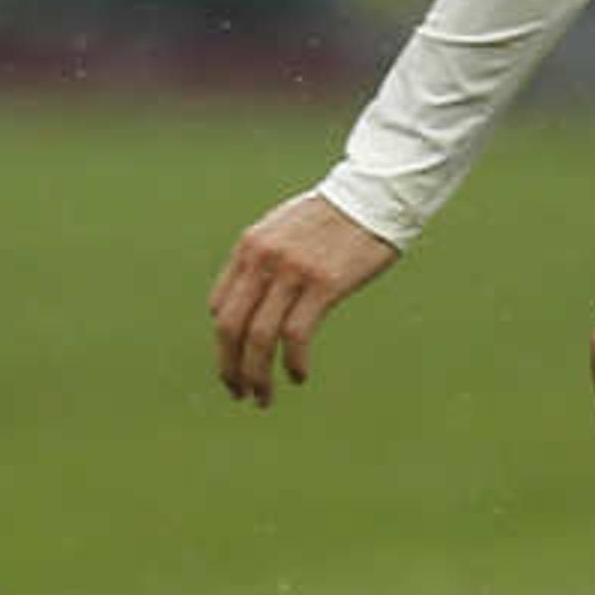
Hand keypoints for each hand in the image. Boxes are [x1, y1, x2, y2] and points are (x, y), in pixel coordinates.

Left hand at [207, 190, 398, 405]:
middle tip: (239, 395)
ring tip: (263, 398)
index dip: (224, 344)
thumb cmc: (333, 216)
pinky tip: (298, 376)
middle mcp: (263, 259)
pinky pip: (296, 335)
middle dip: (230, 368)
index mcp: (249, 246)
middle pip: (231, 327)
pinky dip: (293, 363)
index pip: (219, 307)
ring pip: (259, 338)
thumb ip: (263, 261)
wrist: (374, 196)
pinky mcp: (324, 283)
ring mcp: (292, 271)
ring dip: (257, 376)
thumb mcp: (283, 229)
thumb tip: (248, 302)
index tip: (236, 365)